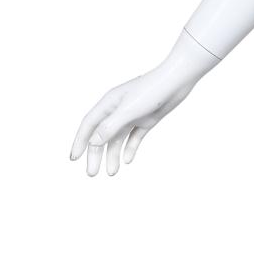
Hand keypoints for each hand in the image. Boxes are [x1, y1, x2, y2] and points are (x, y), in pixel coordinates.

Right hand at [69, 31, 217, 176]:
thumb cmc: (153, 90)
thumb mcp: (129, 110)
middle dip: (95, 154)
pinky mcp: (147, 119)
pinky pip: (134, 137)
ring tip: (112, 173)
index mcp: (109, 103)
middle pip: (101, 135)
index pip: (89, 125)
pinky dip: (130, 148)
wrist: (179, 80)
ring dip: (113, 155)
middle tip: (92, 174)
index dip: (80, 142)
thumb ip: (110, 126)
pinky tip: (128, 160)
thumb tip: (93, 142)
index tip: (74, 159)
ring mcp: (133, 115)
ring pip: (118, 138)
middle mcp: (118, 109)